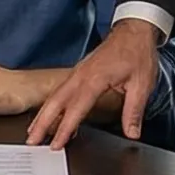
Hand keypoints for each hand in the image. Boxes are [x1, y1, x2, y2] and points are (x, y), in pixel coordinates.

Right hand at [27, 19, 160, 147]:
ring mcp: (78, 72)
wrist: (134, 31)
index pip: (76, 108)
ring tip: (33, 132)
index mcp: (95, 78)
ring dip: (42, 115)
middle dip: (41, 123)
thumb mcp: (142, 84)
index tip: (56, 144)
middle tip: (31, 141)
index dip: (65, 128)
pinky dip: (51, 105)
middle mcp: (81, 75)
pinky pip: (61, 90)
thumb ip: (134, 111)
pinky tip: (51, 116)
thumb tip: (132, 132)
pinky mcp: (79, 72)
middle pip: (55, 102)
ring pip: (54, 96)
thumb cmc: (137, 53)